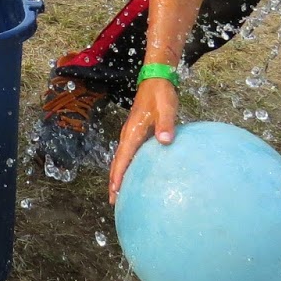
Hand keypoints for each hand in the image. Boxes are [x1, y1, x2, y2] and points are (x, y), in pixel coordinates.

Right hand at [108, 76, 178, 204]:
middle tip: (114, 201)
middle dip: (114, 181)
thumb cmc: (161, 94)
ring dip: (118, 175)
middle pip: (117, 162)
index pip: (123, 158)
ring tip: (119, 192)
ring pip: (121, 159)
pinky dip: (126, 166)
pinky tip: (133, 174)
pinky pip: (128, 154)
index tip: (115, 192)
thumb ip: (167, 124)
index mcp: (133, 131)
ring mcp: (131, 134)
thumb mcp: (167, 107)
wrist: (156, 79)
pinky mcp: (136, 133)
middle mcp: (128, 134)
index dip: (118, 176)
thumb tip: (165, 141)